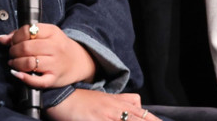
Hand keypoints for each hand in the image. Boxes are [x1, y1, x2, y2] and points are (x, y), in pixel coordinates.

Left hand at [0, 23, 95, 88]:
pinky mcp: (53, 79)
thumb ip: (23, 34)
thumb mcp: (46, 35)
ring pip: (28, 63)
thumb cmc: (57, 47)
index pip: (28, 30)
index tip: (13, 41)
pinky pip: (37, 81)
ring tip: (14, 63)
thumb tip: (0, 38)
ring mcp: (55, 64)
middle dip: (13, 50)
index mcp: (53, 32)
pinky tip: (17, 74)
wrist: (78, 61)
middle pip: (26, 47)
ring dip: (15, 63)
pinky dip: (24, 78)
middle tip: (12, 53)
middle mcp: (55, 47)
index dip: (16, 36)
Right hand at [45, 89, 161, 120]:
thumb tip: (139, 105)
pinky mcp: (94, 120)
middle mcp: (115, 108)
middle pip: (137, 119)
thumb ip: (124, 100)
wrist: (63, 97)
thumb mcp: (107, 98)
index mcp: (119, 103)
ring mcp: (105, 115)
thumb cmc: (84, 100)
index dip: (153, 120)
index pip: (142, 114)